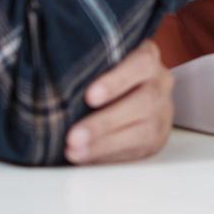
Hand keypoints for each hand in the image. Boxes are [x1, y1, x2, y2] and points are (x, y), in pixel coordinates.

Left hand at [64, 41, 173, 165]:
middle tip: (74, 136)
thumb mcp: (101, 60)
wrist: (129, 92)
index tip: (90, 97)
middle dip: (105, 122)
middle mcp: (160, 82)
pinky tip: (86, 157)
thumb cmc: (104, 73)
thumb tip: (51, 77)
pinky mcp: (156, 138)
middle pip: (143, 101)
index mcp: (146, 56)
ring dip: (105, 144)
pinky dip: (109, 155)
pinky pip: (138, 150)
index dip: (116, 81)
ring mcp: (162, 112)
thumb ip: (87, 64)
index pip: (141, 63)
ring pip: (143, 130)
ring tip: (75, 151)